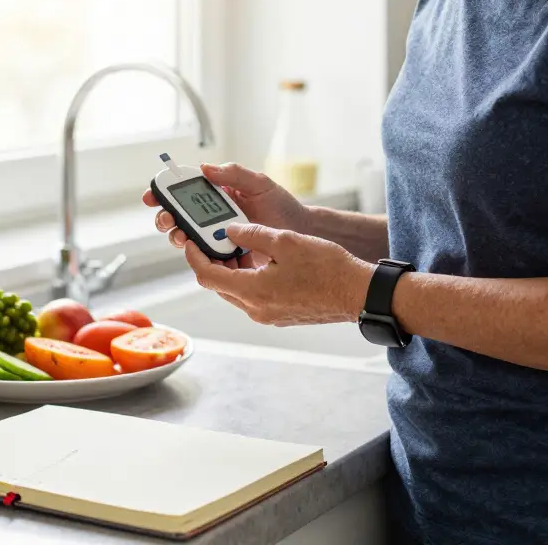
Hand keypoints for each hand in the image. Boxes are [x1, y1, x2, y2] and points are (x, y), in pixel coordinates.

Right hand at [144, 163, 310, 265]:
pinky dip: (200, 258)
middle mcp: (213, 217)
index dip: (164, 192)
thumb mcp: (260, 184)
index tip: (153, 195)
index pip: (184, 192)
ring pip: (187, 240)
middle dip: (166, 218)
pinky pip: (205, 260)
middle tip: (168, 220)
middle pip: (178, 218)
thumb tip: (205, 167)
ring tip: (185, 237)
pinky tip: (206, 254)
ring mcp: (218, 238)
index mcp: (217, 195)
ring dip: (179, 238)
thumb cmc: (282, 207)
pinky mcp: (225, 258)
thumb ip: (234, 174)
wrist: (302, 235)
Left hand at [183, 223, 373, 325]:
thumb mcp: (285, 241)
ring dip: (232, 270)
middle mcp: (256, 308)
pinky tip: (261, 261)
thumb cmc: (327, 268)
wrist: (357, 293)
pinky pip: (253, 297)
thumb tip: (229, 231)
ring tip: (239, 245)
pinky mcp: (280, 315)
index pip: (207, 275)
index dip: (194, 256)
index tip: (189, 240)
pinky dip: (248, 278)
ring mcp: (268, 315)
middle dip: (212, 261)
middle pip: (219, 285)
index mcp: (252, 291)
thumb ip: (251, 234)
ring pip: (236, 291)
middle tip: (214, 239)